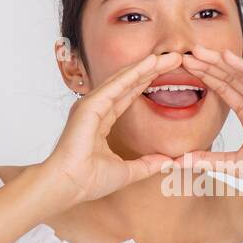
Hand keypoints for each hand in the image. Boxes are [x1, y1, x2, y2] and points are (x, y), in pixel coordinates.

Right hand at [39, 51, 182, 206]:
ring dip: (146, 67)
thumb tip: (167, 162)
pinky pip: (116, 86)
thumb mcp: (127, 172)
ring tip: (167, 56)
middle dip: (151, 70)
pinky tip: (151, 63)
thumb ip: (148, 165)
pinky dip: (134, 73)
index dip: (146, 83)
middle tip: (174, 58)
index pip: (128, 96)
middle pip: (128, 84)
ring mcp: (91, 105)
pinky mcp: (90, 106)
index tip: (166, 74)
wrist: (69, 186)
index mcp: (101, 122)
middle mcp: (95, 109)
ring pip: (123, 80)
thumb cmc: (88, 181)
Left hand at [177, 44, 242, 197]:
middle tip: (186, 53)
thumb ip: (209, 160)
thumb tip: (179, 161)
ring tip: (200, 51)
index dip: (205, 78)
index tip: (184, 69)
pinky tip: (228, 57)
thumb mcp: (236, 164)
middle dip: (209, 66)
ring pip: (242, 76)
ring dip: (221, 62)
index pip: (224, 91)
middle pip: (230, 79)